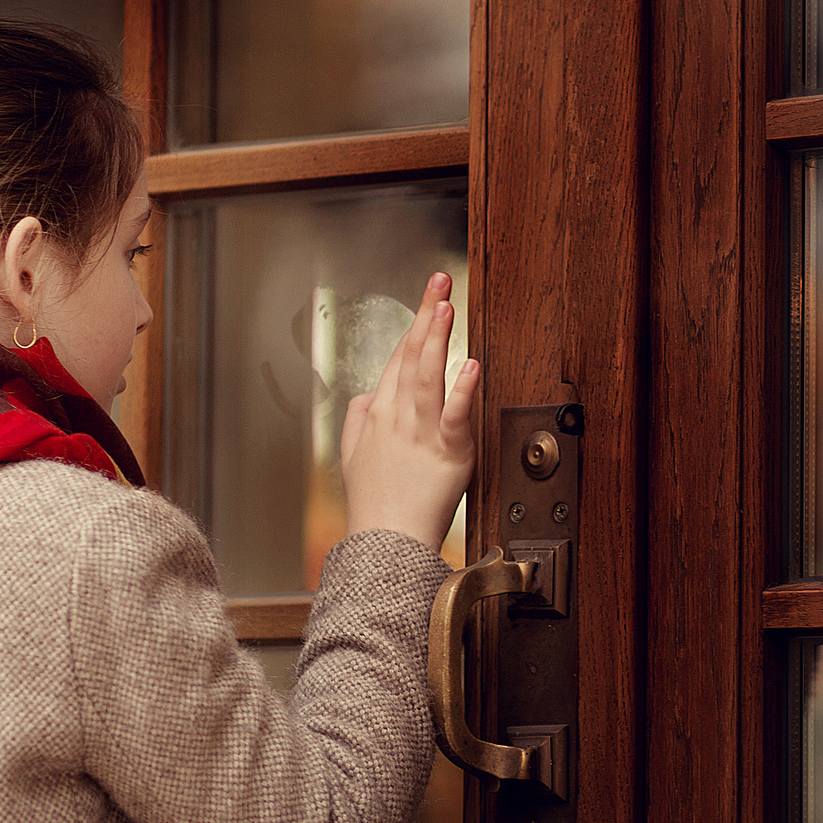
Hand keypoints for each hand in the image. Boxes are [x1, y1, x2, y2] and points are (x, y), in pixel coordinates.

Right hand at [340, 272, 478, 551]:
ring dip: (437, 338)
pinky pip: (454, 415)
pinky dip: (462, 389)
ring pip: (428, 376)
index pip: (399, 359)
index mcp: (379, 414)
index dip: (415, 325)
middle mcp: (398, 417)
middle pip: (412, 356)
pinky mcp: (446, 453)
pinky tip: (470, 365)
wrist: (384, 542)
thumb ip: (359, 419)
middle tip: (440, 281)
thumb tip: (367, 395)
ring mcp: (420, 433)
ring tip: (446, 306)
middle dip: (426, 315)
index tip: (429, 296)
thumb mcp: (352, 456)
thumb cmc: (373, 505)